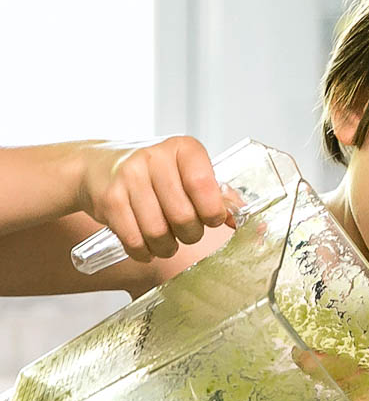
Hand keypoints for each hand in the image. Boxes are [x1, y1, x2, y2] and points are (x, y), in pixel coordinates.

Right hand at [79, 136, 231, 261]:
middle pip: (183, 217)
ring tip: (165, 240)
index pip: (204, 185)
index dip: (212, 212)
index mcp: (183, 148)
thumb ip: (215, 194)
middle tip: (185, 231)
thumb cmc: (153, 173)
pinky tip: (146, 245)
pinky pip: (135, 241)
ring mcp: (128, 177)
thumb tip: (240, 219)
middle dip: (190, 234)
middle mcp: (154, 158)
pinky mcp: (109, 200)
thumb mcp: (186, 172)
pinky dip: (144, 252)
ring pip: (158, 233)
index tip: (211, 218)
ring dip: (166, 247)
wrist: (96, 166)